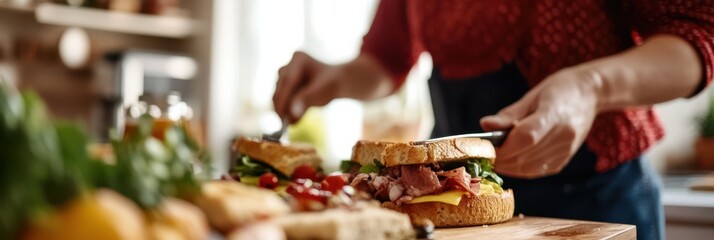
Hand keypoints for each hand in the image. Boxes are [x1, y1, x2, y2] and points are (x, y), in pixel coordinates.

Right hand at [273, 52, 341, 122]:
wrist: (335, 82)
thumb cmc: (331, 84)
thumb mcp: (321, 92)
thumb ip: (305, 101)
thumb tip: (291, 117)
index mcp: (299, 59)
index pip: (287, 81)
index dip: (283, 99)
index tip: (282, 116)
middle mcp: (288, 65)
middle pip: (280, 88)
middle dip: (282, 106)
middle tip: (284, 124)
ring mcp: (284, 74)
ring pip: (278, 94)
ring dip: (283, 109)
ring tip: (293, 120)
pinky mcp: (283, 84)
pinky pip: (280, 99)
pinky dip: (285, 109)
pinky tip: (293, 118)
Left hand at [480, 68, 602, 178]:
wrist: (590, 95)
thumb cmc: (558, 90)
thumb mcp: (532, 96)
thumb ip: (508, 115)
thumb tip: (485, 125)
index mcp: (555, 115)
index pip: (525, 138)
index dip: (502, 147)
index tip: (484, 147)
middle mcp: (563, 136)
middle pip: (524, 157)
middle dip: (500, 159)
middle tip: (483, 154)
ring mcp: (565, 151)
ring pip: (528, 169)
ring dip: (507, 167)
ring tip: (494, 156)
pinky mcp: (564, 160)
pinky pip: (537, 171)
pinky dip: (519, 168)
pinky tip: (511, 159)